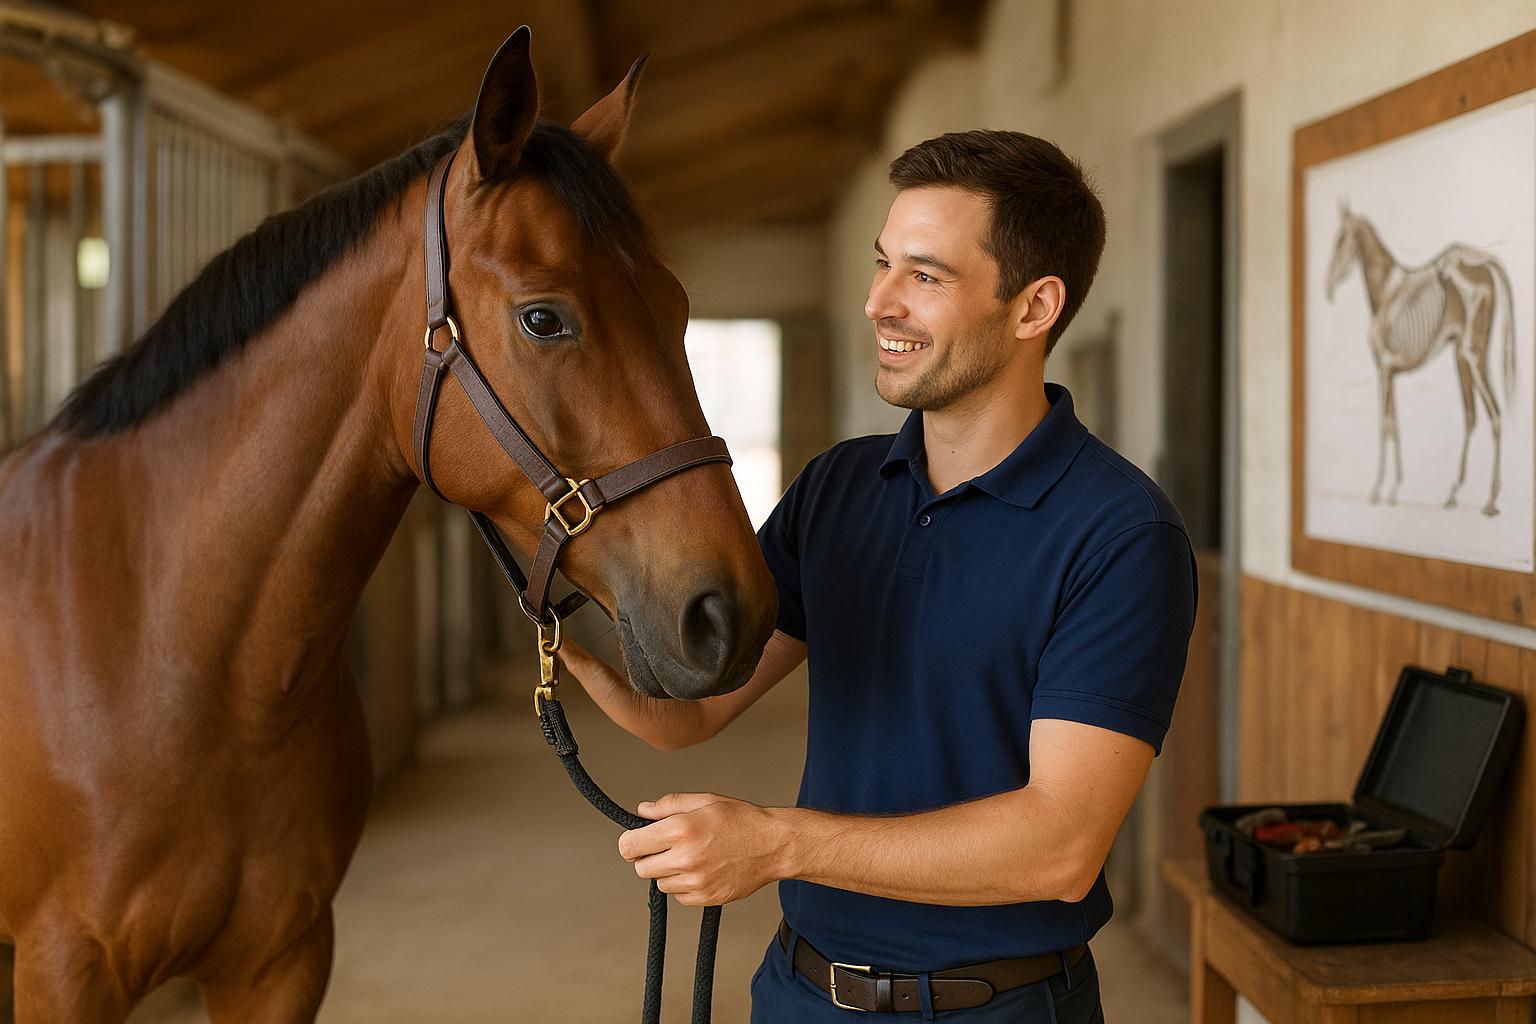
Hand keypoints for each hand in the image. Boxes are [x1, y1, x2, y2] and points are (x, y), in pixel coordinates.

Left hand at [617, 793, 793, 905]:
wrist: (772, 845)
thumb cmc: (741, 820)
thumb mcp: (704, 801)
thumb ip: (668, 805)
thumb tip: (643, 811)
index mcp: (680, 829)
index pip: (630, 846)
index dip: (631, 842)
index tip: (639, 839)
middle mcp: (684, 858)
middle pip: (641, 867)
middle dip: (649, 856)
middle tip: (668, 846)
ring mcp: (695, 881)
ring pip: (660, 883)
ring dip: (668, 871)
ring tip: (692, 856)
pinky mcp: (705, 898)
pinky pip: (679, 896)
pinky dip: (684, 885)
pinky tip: (702, 869)